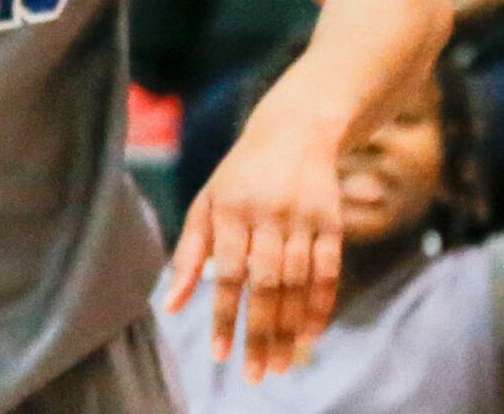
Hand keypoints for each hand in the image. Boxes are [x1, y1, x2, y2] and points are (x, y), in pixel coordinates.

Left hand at [163, 74, 348, 380]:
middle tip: (256, 375)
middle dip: (261, 334)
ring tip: (281, 366)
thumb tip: (170, 307)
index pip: (227, 273)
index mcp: (231, 209)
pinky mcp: (332, 220)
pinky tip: (311, 336)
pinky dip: (321, 306)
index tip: (220, 356)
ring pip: (299, 284)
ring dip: (291, 329)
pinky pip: (329, 272)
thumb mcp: (207, 203)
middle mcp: (268, 213)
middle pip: (267, 285)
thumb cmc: (240, 176)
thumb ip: (189, 255)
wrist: (295, 129)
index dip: (224, 316)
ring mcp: (304, 216)